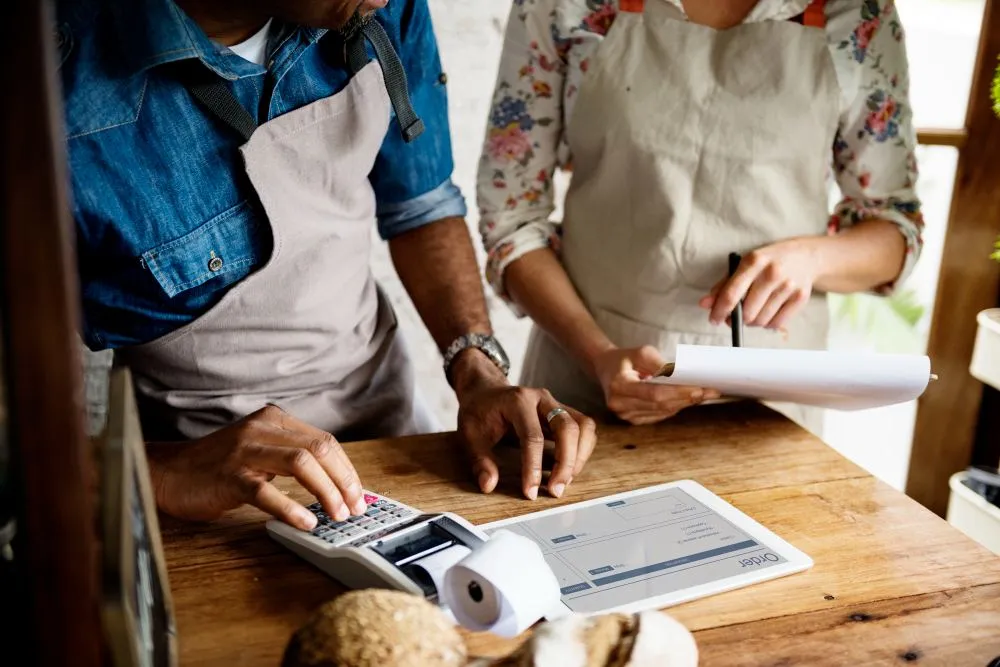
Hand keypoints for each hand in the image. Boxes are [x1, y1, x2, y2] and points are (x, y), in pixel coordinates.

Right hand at [146, 405, 365, 530]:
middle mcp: (262, 429)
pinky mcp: (229, 477)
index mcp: (274, 420)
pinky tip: (306, 523)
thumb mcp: (259, 449)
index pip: (325, 441)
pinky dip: (291, 508)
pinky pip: (267, 492)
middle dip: (344, 480)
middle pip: (320, 449)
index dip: (347, 469)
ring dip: (326, 492)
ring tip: (336, 515)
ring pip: (302, 464)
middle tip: (355, 507)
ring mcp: (245, 451)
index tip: (359, 494)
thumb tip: (334, 481)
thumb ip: (291, 455)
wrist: (168, 472)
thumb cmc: (217, 466)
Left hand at [452, 350, 596, 500]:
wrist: (485, 391)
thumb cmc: (478, 412)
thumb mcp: (469, 435)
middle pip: (567, 428)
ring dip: (579, 456)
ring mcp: (556, 403)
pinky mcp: (564, 411)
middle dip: (566, 463)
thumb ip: (479, 460)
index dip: (533, 467)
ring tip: (565, 481)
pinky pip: (584, 429)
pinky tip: (569, 469)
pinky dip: (582, 450)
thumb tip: (489, 485)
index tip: (530, 491)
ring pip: (583, 426)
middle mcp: (541, 398)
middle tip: (555, 491)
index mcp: (517, 401)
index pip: (532, 436)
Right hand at [592, 346, 718, 424]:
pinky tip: (686, 400)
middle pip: (660, 405)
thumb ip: (660, 364)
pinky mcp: (631, 419)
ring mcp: (625, 414)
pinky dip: (674, 407)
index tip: (699, 388)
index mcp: (619, 385)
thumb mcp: (641, 352)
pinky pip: (658, 415)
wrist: (605, 368)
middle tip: (710, 392)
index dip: (678, 393)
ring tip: (703, 394)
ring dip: (684, 403)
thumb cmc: (624, 358)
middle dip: (687, 398)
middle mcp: (619, 404)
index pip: (654, 393)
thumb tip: (681, 375)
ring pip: (662, 412)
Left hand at [700, 239, 819, 330]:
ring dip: (752, 322)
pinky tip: (767, 313)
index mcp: (754, 262)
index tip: (714, 319)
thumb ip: (723, 285)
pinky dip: (767, 324)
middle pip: (747, 312)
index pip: (732, 294)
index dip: (719, 311)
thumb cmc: (768, 261)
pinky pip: (776, 324)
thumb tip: (704, 304)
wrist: (805, 256)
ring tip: (753, 311)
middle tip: (736, 316)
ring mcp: (788, 286)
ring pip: (760, 321)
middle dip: (737, 319)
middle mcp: (772, 273)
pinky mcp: (801, 297)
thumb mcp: (745, 265)